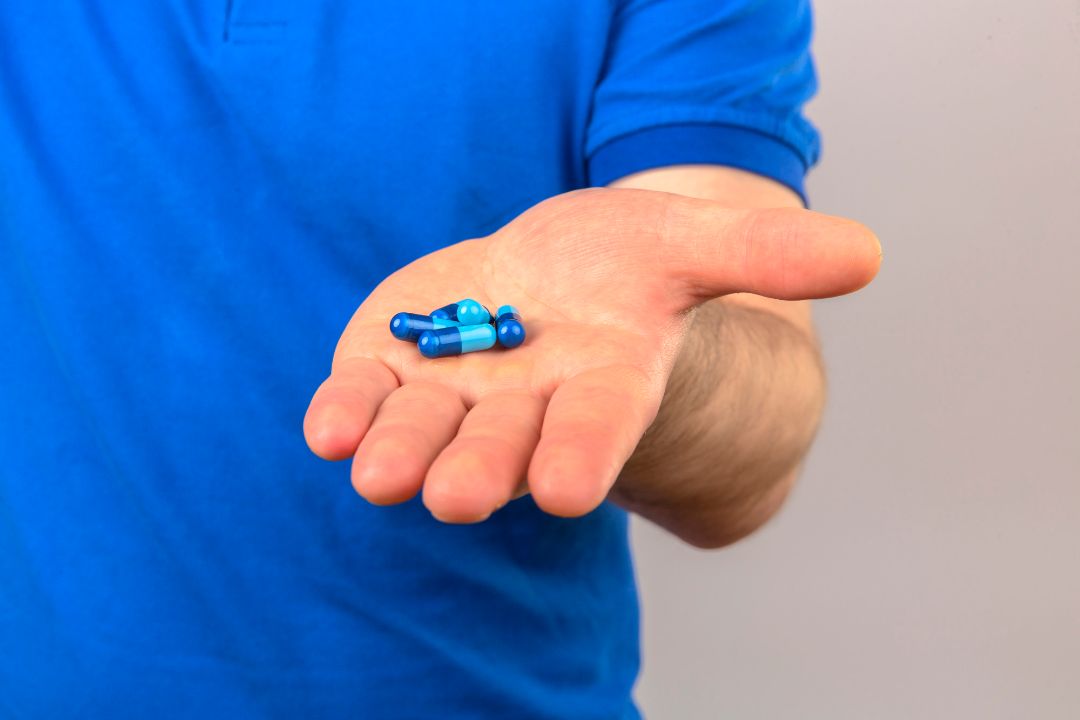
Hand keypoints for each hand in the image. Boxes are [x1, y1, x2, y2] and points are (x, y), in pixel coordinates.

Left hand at [304, 188, 879, 522]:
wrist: (550, 280)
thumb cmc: (626, 270)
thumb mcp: (690, 242)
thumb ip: (762, 254)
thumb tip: (868, 254)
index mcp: (602, 385)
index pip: (597, 428)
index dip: (583, 453)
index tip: (569, 490)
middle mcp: (527, 407)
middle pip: (505, 445)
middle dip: (484, 469)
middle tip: (459, 497)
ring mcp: (455, 392)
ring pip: (425, 432)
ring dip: (401, 453)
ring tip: (377, 477)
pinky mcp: (394, 367)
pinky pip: (366, 395)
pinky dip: (347, 411)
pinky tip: (327, 428)